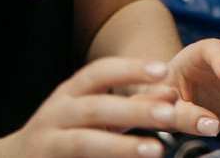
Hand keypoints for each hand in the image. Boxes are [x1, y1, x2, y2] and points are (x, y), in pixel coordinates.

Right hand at [3, 57, 179, 157]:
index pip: (99, 72)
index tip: (163, 69)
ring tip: (155, 150)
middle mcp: (56, 114)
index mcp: (70, 93)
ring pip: (84, 142)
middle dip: (134, 109)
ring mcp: (48, 143)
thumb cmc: (64, 133)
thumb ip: (130, 106)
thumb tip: (171, 96)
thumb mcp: (94, 113)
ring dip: (121, 146)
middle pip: (96, 107)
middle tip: (170, 114)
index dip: (130, 69)